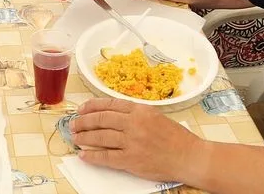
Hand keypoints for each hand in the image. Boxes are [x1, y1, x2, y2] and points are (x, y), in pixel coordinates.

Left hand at [71, 98, 202, 182]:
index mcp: (140, 110)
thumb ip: (134, 114)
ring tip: (75, 137)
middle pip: (101, 119)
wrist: (190, 157)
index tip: (82, 109)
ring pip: (100, 137)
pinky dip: (93, 156)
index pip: (109, 104)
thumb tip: (111, 115)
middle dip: (84, 121)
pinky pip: (107, 157)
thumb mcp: (155, 116)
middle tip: (73, 124)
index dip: (92, 106)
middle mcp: (134, 123)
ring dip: (85, 137)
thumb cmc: (176, 137)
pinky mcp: (132, 160)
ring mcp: (132, 142)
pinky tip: (84, 155)